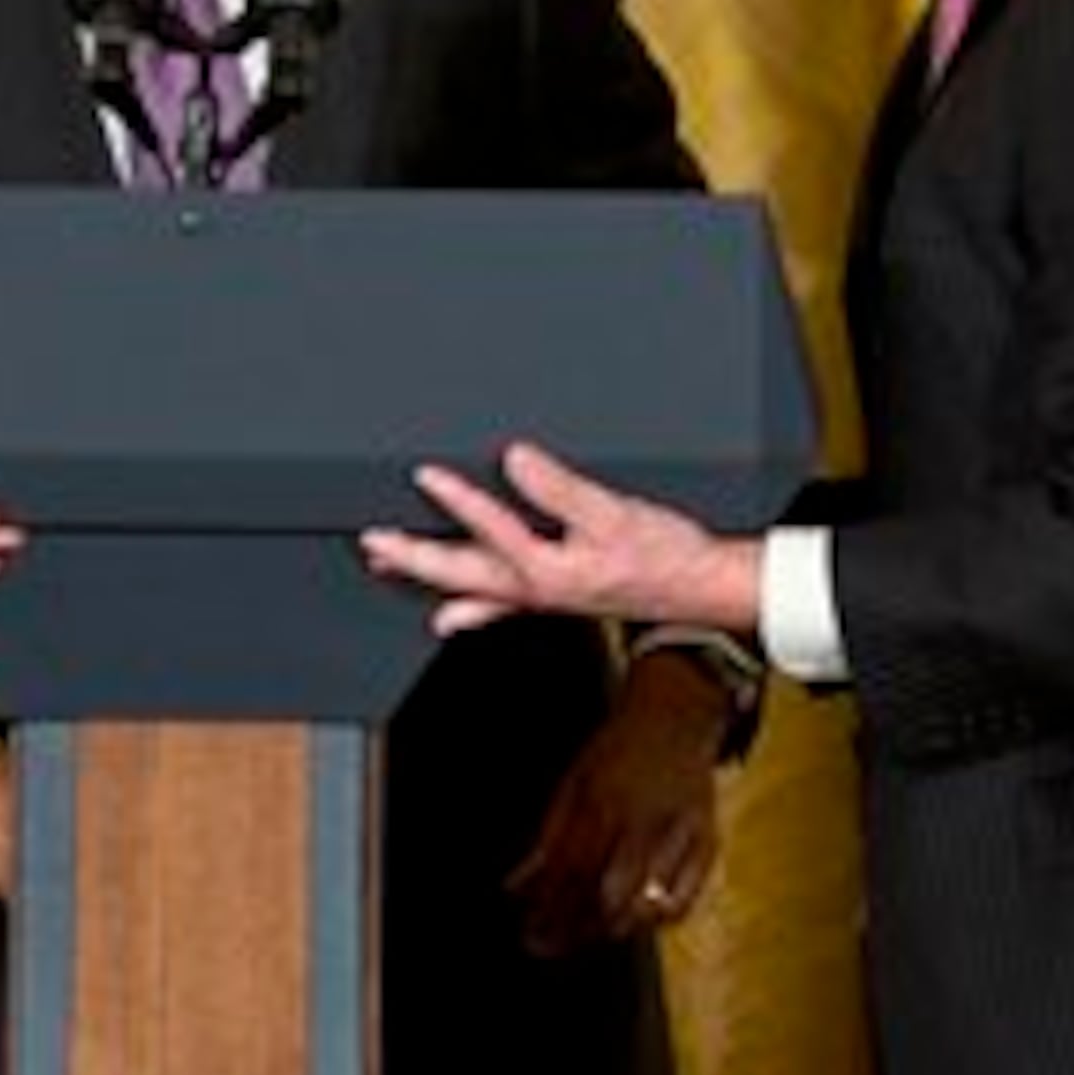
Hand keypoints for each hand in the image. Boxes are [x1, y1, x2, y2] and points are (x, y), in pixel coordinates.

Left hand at [361, 442, 761, 636]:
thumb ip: (560, 489)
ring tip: (389, 568)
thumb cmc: (666, 557)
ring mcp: (541, 596)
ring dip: (428, 579)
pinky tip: (452, 613)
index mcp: (546, 569)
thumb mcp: (614, 514)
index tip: (423, 475)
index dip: (455, 499)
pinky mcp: (555, 596)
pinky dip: (468, 608)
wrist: (700, 588)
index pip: (488, 528)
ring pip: (469, 589)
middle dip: (413, 557)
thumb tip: (516, 461)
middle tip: (373, 543)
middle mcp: (535, 588)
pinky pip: (497, 605)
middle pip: (459, 571)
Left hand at [508, 650, 731, 952]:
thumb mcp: (572, 783)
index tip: (529, 932)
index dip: (547, 909)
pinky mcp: (707, 841)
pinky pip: (685, 899)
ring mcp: (679, 832)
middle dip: (575, 929)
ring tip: (586, 935)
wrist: (676, 716)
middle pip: (607, 894)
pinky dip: (658, 921)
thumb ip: (547, 838)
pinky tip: (635, 924)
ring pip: (646, 904)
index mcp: (603, 802)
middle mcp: (642, 819)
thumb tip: (515, 888)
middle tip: (550, 945)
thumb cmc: (618, 750)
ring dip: (611, 929)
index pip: (570, 871)